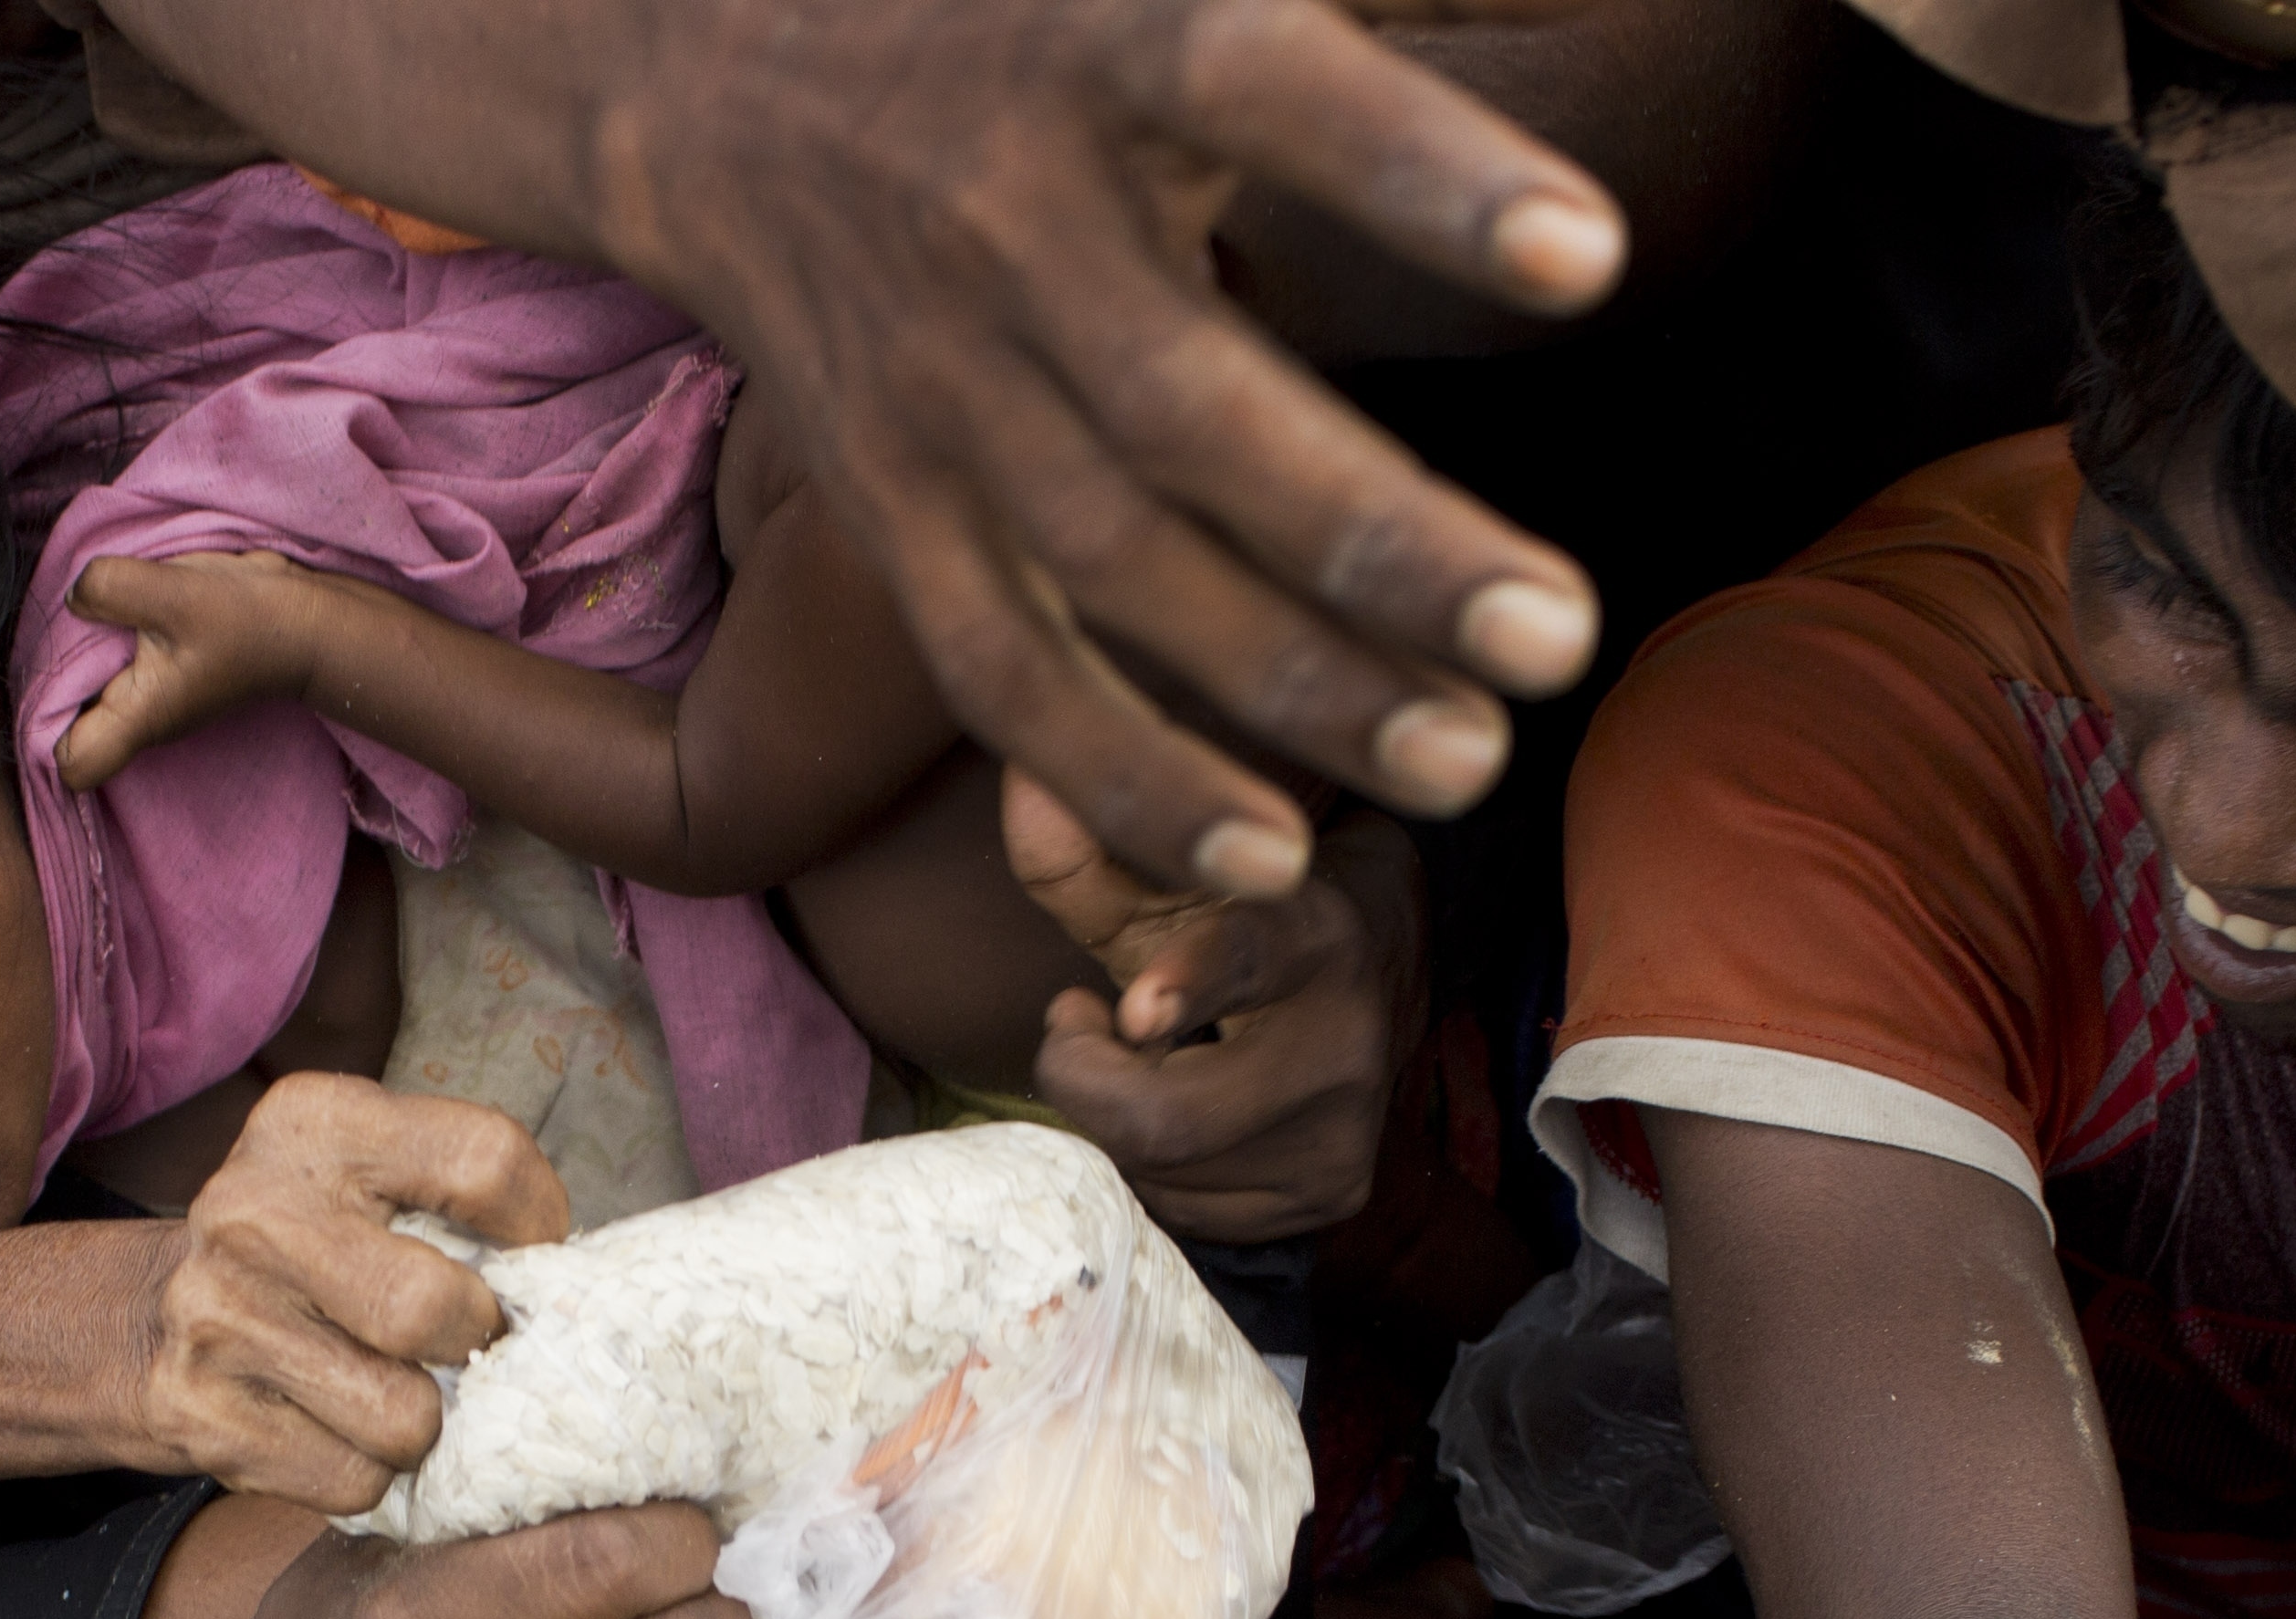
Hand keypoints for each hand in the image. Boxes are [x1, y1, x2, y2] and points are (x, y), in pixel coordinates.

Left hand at [56, 552, 344, 792]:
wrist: (304, 621)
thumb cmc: (247, 620)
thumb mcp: (172, 592)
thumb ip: (107, 587)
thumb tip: (74, 594)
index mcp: (138, 719)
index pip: (72, 768)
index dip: (46, 732)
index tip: (51, 679)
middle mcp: (140, 721)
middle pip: (68, 725)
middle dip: (55, 679)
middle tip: (69, 629)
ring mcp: (152, 702)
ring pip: (88, 691)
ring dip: (81, 652)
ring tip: (98, 612)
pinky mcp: (162, 675)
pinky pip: (112, 666)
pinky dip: (106, 639)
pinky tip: (121, 608)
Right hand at [130, 1077, 560, 1510]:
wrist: (154, 1316)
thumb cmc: (313, 1247)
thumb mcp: (374, 1172)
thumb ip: (466, 1198)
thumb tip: (578, 1289)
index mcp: (318, 1124)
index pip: (486, 1163)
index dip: (537, 1225)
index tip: (527, 1256)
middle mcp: (254, 1211)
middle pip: (432, 1309)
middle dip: (472, 1344)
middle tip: (461, 1346)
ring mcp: (217, 1317)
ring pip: (400, 1419)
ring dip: (421, 1426)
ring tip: (392, 1390)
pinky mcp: (199, 1413)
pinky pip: (350, 1481)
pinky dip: (367, 1473)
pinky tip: (338, 1429)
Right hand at [577, 0, 1615, 894]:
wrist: (703, 68)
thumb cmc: (1011, 5)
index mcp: (1110, 48)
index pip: (1272, 92)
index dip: (1419, 177)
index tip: (1592, 255)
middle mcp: (1012, 229)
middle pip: (1191, 408)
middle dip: (1378, 541)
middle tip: (1557, 637)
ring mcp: (939, 389)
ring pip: (1111, 567)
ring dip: (1289, 685)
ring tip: (1467, 761)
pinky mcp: (890, 506)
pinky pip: (1001, 666)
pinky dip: (1122, 775)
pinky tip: (1267, 856)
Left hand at [1004, 767, 1413, 1242]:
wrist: (1379, 958)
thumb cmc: (1240, 909)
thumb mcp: (1168, 876)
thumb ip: (1084, 854)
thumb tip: (1023, 786)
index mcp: (1313, 935)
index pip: (1245, 961)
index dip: (1186, 985)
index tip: (1135, 1011)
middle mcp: (1348, 1042)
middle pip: (1171, 1121)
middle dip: (1082, 1084)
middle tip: (1076, 1027)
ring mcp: (1346, 1133)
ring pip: (1164, 1173)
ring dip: (1115, 1122)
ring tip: (1141, 1058)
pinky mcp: (1334, 1194)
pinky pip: (1188, 1212)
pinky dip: (1154, 1167)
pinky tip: (1181, 1105)